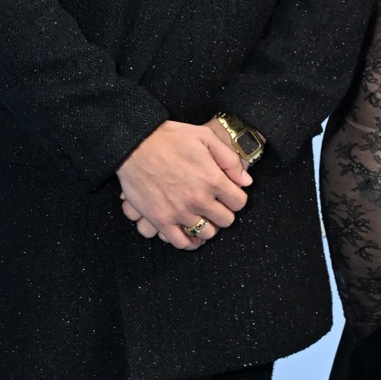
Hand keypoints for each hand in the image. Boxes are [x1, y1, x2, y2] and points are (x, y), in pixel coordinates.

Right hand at [116, 120, 251, 249]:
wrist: (134, 144)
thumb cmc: (169, 138)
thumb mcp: (205, 136)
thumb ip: (229, 159)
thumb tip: (246, 181)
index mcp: (212, 179)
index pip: (239, 202)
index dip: (236, 198)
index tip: (228, 195)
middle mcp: (199, 199)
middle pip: (225, 220)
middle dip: (223, 213)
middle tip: (215, 205)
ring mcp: (179, 212)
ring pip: (206, 234)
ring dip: (208, 227)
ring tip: (202, 218)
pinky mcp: (161, 220)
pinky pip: (181, 242)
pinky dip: (189, 242)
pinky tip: (190, 235)